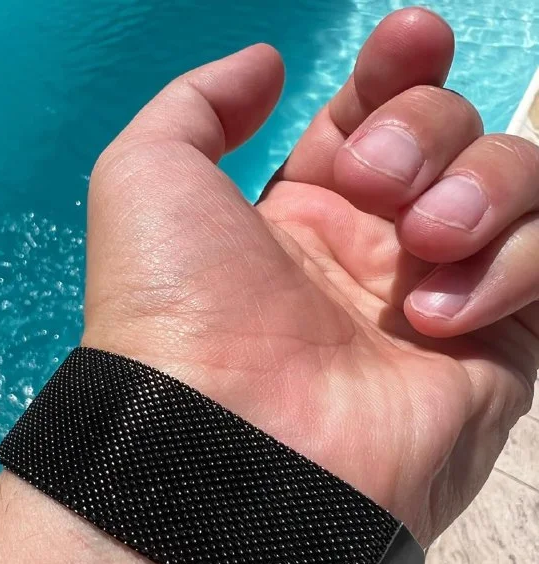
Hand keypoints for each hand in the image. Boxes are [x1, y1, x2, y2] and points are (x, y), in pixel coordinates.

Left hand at [84, 7, 537, 547]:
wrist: (230, 438)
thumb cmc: (180, 305)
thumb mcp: (147, 176)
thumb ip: (200, 105)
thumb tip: (267, 66)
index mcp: (310, 211)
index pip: (379, 113)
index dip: (400, 70)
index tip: (408, 41)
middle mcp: (378, 251)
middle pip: (453, 136)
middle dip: (426, 129)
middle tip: (376, 182)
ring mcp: (441, 299)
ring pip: (515, 187)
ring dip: (479, 188)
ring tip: (421, 239)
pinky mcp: (497, 353)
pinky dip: (510, 264)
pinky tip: (436, 314)